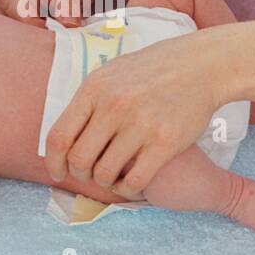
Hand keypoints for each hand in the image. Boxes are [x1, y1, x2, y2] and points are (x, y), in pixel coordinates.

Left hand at [44, 29, 222, 197]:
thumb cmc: (152, 71)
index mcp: (94, 89)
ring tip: (113, 177)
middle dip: (80, 174)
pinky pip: (134, 181)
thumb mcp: (111, 74)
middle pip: (79, 160)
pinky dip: (127, 189)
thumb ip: (87, 102)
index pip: (59, 137)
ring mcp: (140, 124)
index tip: (57, 172)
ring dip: (104, 183)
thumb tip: (62, 136)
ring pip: (104, 174)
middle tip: (91, 174)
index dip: (53, 162)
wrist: (200, 65)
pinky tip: (131, 183)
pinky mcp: (165, 142)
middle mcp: (114, 106)